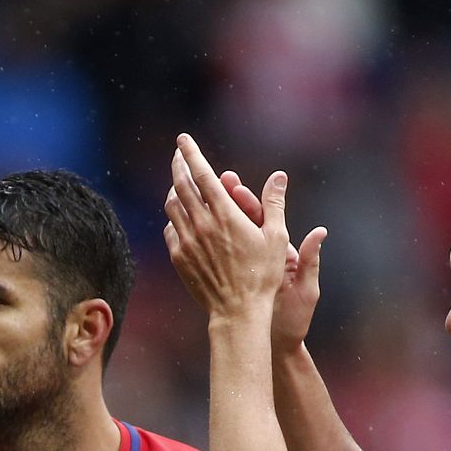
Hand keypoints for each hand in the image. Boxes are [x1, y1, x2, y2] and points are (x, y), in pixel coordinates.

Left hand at [163, 134, 325, 323]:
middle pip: (181, 184)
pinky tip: (180, 217)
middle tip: (178, 154)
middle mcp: (201, 224)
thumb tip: (280, 177)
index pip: (201, 173)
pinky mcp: (179, 257)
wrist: (238, 311)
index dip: (191, 153)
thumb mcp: (276, 238)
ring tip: (180, 183)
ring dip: (175, 189)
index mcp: (225, 214)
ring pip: (172, 205)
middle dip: (178, 164)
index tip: (183, 139)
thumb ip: (274, 204)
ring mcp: (187, 241)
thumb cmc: (263, 275)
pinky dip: (174, 217)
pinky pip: (171, 229)